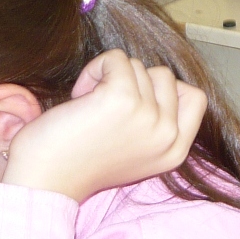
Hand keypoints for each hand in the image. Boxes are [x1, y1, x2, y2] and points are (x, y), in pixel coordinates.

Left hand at [2, 50, 206, 203]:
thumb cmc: (80, 160)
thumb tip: (158, 79)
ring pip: (138, 65)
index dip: (165, 90)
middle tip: (105, 109)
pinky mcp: (122, 99)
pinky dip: (95, 69)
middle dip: (133, 82)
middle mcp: (167, 137)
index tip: (136, 103)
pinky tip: (80, 97)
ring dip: (109, 78)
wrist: (44, 180)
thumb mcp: (136, 149)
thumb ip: (156, 122)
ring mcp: (148, 117)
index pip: (195, 98)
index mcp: (174, 151)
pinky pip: (116, 58)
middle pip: (164, 76)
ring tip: (89, 108)